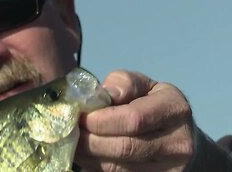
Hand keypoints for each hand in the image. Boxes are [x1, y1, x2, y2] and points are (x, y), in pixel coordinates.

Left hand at [74, 70, 193, 171]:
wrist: (178, 137)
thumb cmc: (152, 105)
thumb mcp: (142, 85)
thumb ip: (122, 84)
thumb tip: (96, 97)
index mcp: (175, 109)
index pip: (134, 118)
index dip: (101, 120)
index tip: (80, 117)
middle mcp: (179, 143)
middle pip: (125, 147)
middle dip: (90, 140)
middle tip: (68, 132)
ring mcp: (171, 169)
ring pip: (119, 168)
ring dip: (88, 156)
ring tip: (72, 144)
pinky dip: (96, 167)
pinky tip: (85, 156)